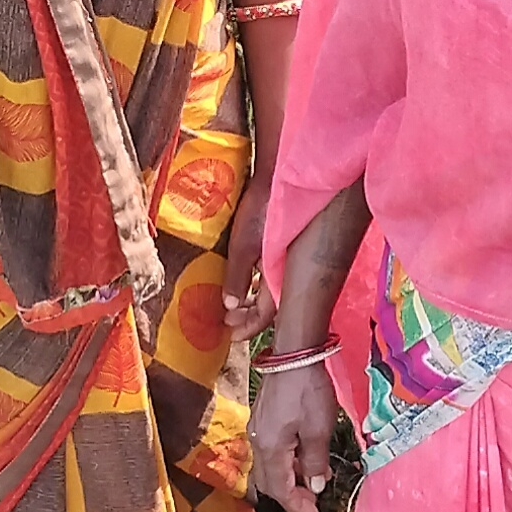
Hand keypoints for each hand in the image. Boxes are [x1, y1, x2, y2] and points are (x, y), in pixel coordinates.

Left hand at [223, 182, 277, 340]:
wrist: (276, 177)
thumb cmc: (260, 210)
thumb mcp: (243, 246)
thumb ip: (238, 277)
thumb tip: (231, 307)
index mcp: (278, 274)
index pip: (266, 313)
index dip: (249, 327)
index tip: (231, 335)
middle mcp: (284, 270)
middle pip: (269, 306)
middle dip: (249, 318)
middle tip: (227, 322)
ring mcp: (282, 258)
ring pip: (268, 291)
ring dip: (250, 302)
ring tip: (231, 308)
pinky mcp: (277, 245)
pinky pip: (268, 275)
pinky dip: (254, 284)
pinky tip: (242, 283)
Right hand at [250, 365, 336, 511]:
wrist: (294, 353)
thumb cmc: (307, 391)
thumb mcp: (318, 430)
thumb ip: (315, 462)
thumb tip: (314, 487)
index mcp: (270, 448)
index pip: (280, 488)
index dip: (296, 505)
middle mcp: (257, 442)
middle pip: (268, 481)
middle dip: (289, 495)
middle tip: (312, 501)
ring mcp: (257, 429)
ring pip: (269, 466)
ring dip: (289, 477)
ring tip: (314, 477)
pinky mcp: (262, 418)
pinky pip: (271, 450)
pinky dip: (286, 461)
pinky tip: (304, 455)